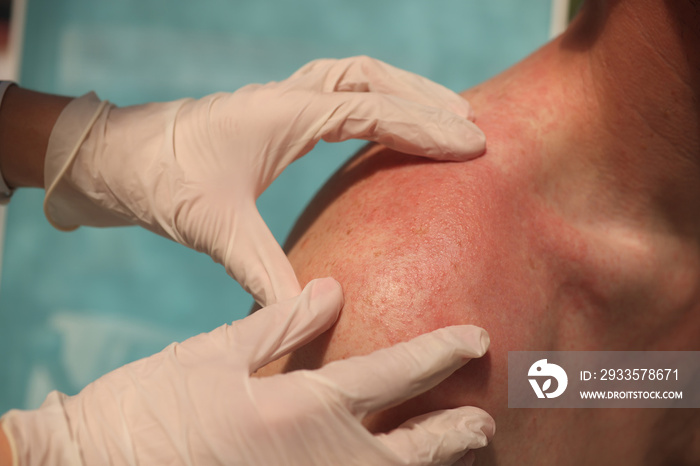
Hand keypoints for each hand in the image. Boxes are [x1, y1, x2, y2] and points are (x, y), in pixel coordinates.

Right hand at [1, 278, 493, 465]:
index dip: (440, 352)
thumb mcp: (214, 354)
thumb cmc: (149, 408)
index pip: (394, 373)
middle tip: (484, 420)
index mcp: (304, 405)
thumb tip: (330, 291)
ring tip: (461, 452)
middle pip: (410, 447)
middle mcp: (322, 456)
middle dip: (452, 431)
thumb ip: (280, 323)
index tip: (474, 338)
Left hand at [43, 56, 485, 304]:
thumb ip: (262, 270)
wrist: (112, 160)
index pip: (370, 109)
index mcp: (283, 114)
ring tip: (440, 114)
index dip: (424, 125)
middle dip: (423, 97)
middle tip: (469, 123)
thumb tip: (308, 311)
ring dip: (399, 90)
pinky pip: (334, 97)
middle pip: (370, 78)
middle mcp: (286, 98)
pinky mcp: (272, 117)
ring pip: (353, 78)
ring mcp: (279, 102)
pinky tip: (381, 127)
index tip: (470, 142)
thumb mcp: (212, 227)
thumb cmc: (158, 181)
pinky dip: (370, 102)